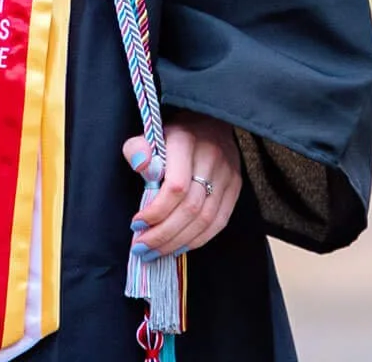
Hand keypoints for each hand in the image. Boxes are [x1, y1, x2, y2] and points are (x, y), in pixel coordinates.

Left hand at [124, 108, 241, 258]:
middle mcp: (211, 157)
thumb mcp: (151, 133)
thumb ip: (139, 148)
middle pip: (190, 208)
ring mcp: (228, 174)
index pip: (176, 187)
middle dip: (163, 234)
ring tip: (156, 252)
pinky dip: (198, 239)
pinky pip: (219, 222)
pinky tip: (178, 246)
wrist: (209, 119)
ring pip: (205, 219)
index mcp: (186, 141)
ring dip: (178, 242)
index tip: (136, 224)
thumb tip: (140, 164)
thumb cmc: (173, 132)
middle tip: (142, 248)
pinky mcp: (235, 187)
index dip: (155, 211)